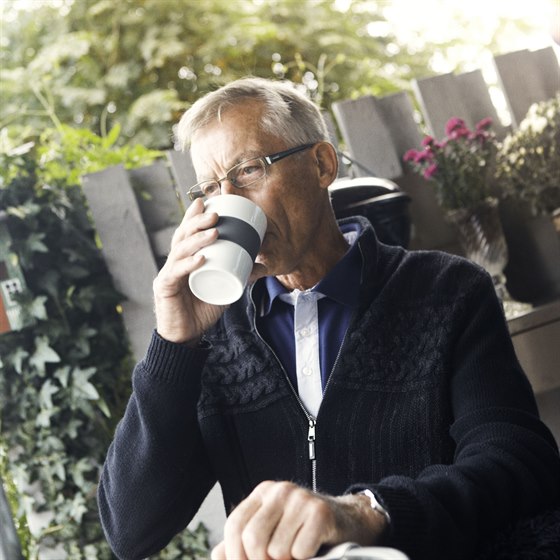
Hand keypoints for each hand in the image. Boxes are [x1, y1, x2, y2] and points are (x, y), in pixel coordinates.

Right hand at [153, 198, 225, 343]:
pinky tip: (201, 258)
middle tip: (216, 213)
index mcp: (184, 259)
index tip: (208, 200)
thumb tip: (257, 262)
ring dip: (197, 239)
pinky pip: (176, 273)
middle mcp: (173, 262)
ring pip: (180, 251)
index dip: (194, 215)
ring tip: (215, 231)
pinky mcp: (165, 289)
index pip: (187, 232)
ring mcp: (167, 274)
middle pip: (182, 236)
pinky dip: (189, 264)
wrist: (186, 337)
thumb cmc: (202, 311)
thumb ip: (235, 274)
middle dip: (197, 221)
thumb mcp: (222, 288)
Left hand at [211, 480, 387, 559]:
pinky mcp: (320, 512)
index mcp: (262, 494)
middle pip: (252, 539)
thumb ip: (242, 541)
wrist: (347, 521)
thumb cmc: (304, 529)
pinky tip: (312, 549)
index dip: (235, 555)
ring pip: (276, 550)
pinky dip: (305, 559)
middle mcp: (279, 491)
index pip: (234, 526)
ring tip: (295, 553)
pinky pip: (300, 551)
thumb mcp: (271, 529)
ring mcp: (300, 499)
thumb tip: (217, 556)